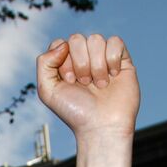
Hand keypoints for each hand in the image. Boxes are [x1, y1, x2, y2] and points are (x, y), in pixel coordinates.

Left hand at [38, 34, 138, 166]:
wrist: (102, 127)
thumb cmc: (76, 112)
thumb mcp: (47, 91)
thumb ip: (44, 63)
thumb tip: (63, 44)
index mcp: (66, 64)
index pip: (61, 43)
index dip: (63, 60)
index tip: (70, 82)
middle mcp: (85, 59)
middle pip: (77, 39)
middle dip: (80, 63)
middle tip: (85, 84)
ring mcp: (104, 59)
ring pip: (96, 39)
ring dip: (96, 65)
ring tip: (100, 85)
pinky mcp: (123, 61)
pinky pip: (116, 41)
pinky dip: (112, 59)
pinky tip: (112, 76)